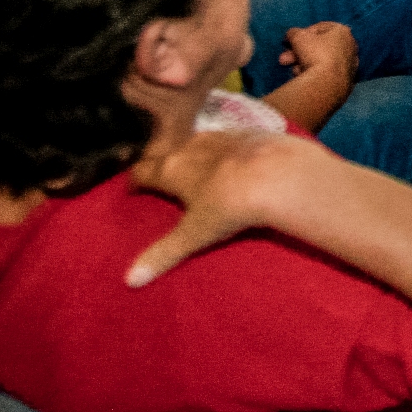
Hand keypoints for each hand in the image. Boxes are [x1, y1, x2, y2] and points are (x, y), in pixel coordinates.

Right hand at [126, 128, 328, 286]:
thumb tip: (131, 280)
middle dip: (162, 162)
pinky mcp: (250, 131)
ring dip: (192, 151)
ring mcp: (222, 135)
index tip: (133, 189)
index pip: (142, 172)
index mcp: (171, 169)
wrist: (279, 174)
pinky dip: (225, 146)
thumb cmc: (229, 206)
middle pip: (167, 151)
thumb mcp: (194, 234)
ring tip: (194, 164)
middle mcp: (192, 146)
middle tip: (162, 176)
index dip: (135, 181)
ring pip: (197, 139)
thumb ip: (163, 254)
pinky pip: (229, 136)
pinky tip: (233, 154)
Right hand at [278, 20, 357, 85]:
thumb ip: (293, 33)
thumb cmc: (315, 53)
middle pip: (318, 47)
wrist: (328, 84)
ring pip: (320, 61)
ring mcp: (349, 65)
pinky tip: (303, 79)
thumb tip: (292, 34)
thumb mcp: (298, 37)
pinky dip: (314, 75)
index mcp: (343, 32)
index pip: (320, 28)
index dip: (302, 34)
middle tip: (283, 60)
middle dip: (297, 53)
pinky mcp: (346, 80)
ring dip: (302, 64)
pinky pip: (326, 74)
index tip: (289, 42)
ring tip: (293, 71)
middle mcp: (350, 46)